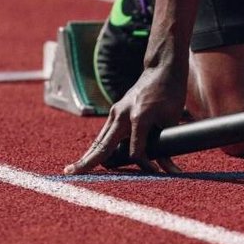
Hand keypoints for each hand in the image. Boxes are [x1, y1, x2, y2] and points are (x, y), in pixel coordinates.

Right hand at [63, 66, 186, 174]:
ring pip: (99, 140)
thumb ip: (168, 144)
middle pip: (103, 145)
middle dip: (88, 162)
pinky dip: (97, 146)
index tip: (156, 173)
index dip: (146, 166)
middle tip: (71, 174)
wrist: (161, 69)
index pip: (136, 151)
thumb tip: (171, 168)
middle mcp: (122, 115)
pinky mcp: (116, 111)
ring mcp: (116, 112)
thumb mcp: (172, 119)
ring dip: (89, 155)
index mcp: (139, 117)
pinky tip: (89, 157)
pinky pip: (104, 133)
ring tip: (73, 170)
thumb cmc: (170, 93)